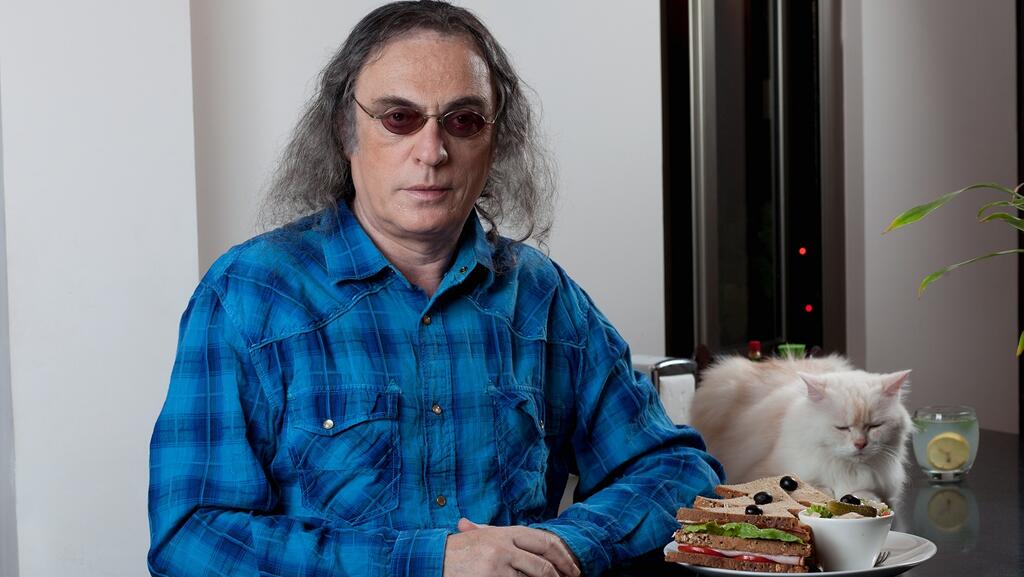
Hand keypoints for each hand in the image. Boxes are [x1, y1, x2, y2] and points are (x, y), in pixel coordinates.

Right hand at [442, 517, 580, 576]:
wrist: (429, 560)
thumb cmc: (453, 553)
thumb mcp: (478, 536)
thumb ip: (500, 536)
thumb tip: (527, 542)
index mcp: (503, 533)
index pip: (543, 541)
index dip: (562, 556)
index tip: (571, 568)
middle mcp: (503, 547)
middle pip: (543, 565)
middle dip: (559, 576)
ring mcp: (498, 566)